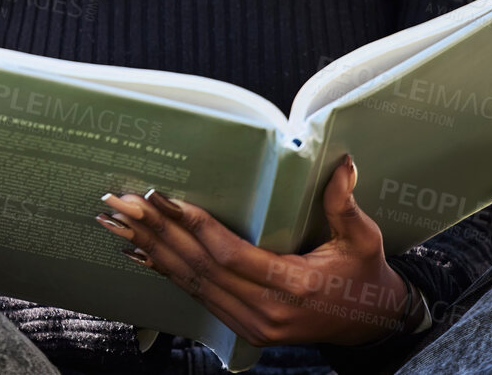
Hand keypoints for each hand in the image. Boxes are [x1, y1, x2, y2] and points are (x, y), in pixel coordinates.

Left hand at [92, 155, 415, 347]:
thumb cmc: (364, 275)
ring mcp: (252, 325)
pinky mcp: (244, 328)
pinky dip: (168, 273)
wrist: (370, 325)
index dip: (197, 228)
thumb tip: (342, 163)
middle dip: (160, 233)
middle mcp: (267, 312)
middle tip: (126, 204)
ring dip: (155, 252)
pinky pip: (199, 298)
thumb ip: (344, 204)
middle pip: (202, 269)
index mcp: (295, 287)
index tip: (167, 199)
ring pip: (193, 285)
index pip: (232, 256)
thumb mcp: (363, 239)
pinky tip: (141, 255)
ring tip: (122, 224)